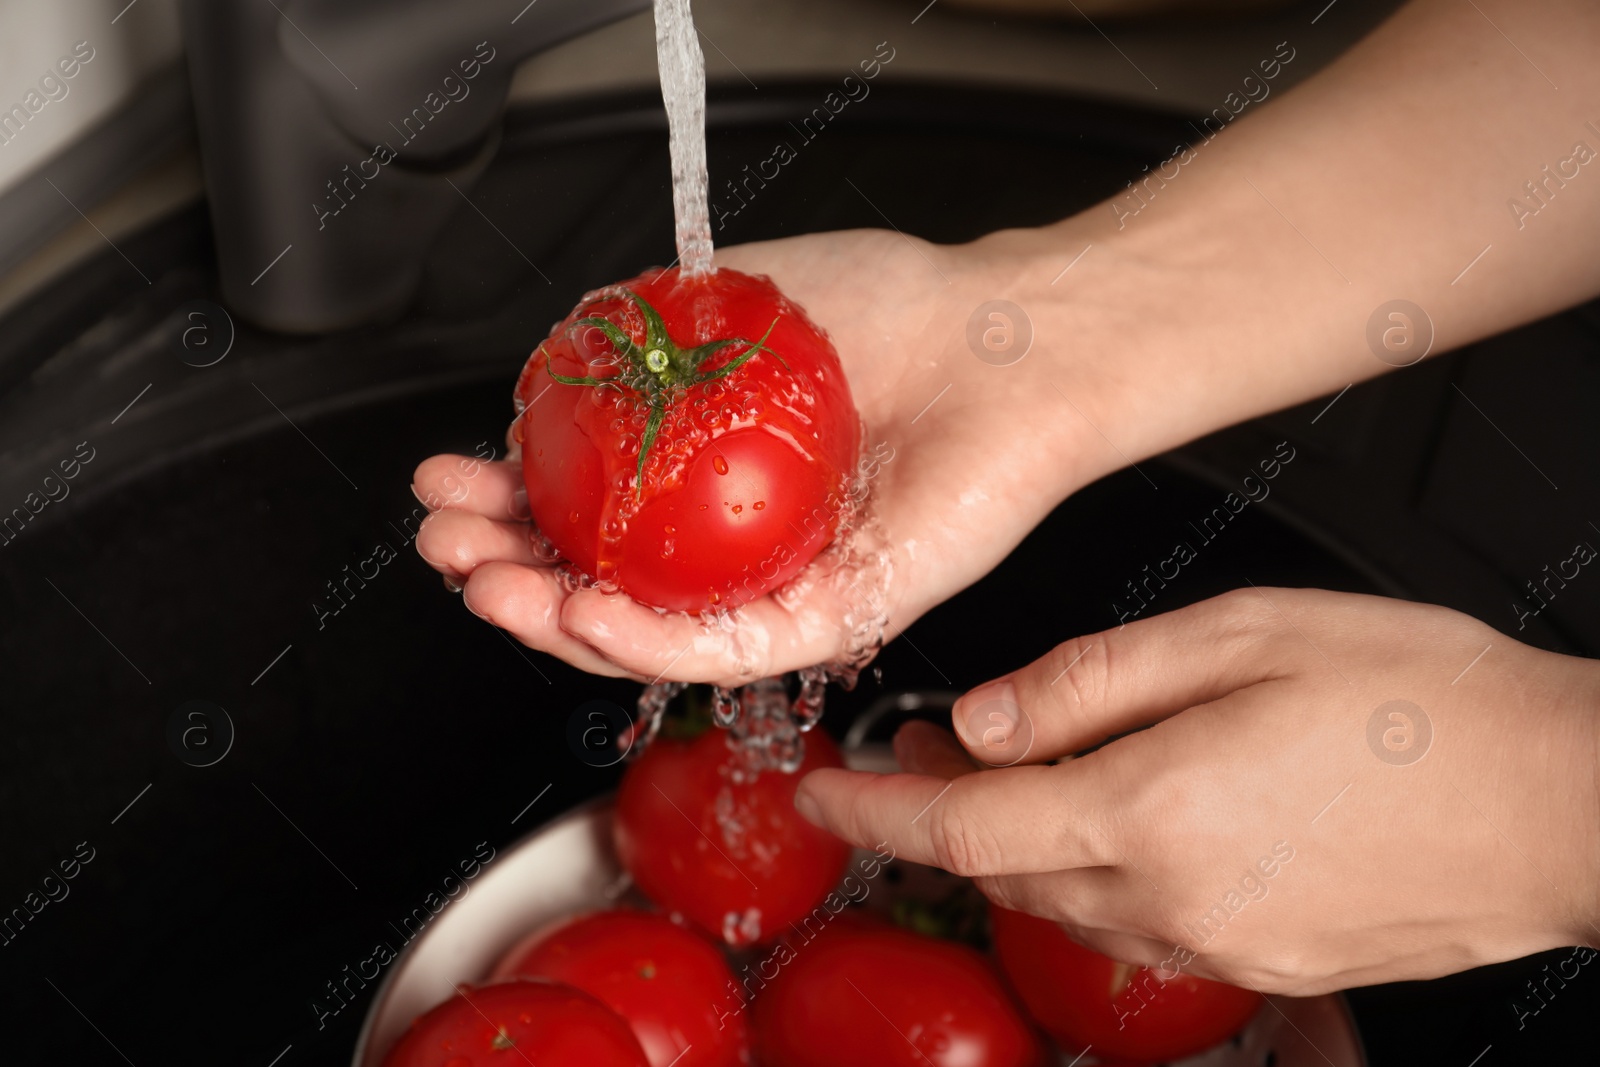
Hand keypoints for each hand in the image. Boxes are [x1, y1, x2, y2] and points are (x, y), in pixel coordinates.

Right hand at [410, 227, 1112, 684]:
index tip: (445, 480)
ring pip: (652, 633)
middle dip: (505, 570)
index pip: (587, 511)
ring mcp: (786, 583)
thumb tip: (552, 362)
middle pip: (602, 583)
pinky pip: (733, 646)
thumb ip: (644, 336)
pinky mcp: (842, 614)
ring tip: (488, 587)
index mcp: (706, 477)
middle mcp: (737, 542)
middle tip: (446, 543)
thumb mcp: (734, 302)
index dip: (506, 504)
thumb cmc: (896, 310)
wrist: (1005, 334)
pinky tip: (585, 613)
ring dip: (555, 620)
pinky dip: (651, 642)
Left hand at [794, 587, 1599, 992]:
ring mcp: (1220, 946)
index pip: (957, 824)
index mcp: (1150, 809)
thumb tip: (985, 715)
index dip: (871, 806)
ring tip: (1027, 760)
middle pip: (1003, 866)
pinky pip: (1140, 921)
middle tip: (938, 740)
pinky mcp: (1267, 965)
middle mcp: (1171, 899)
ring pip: (1066, 898)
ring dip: (1024, 837)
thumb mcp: (1239, 636)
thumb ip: (1091, 679)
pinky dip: (1099, 867)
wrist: (1565, 801)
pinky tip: (1127, 808)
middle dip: (948, 808)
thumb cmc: (1423, 702)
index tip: (820, 788)